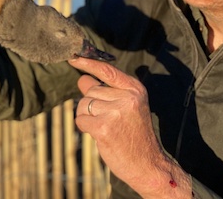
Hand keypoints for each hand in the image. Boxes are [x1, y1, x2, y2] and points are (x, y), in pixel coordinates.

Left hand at [69, 57, 191, 197]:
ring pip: (82, 105)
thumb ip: (106, 91)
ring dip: (87, 118)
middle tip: (109, 121)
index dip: (87, 63)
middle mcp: (127, 97)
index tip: (73, 58)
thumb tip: (82, 78)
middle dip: (91, 105)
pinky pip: (80, 120)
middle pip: (89, 91)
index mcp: (134, 89)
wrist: (149, 166)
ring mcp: (115, 112)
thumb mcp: (128, 107)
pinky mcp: (104, 127)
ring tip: (107, 128)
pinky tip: (101, 135)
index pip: (106, 70)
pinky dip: (85, 128)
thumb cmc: (134, 135)